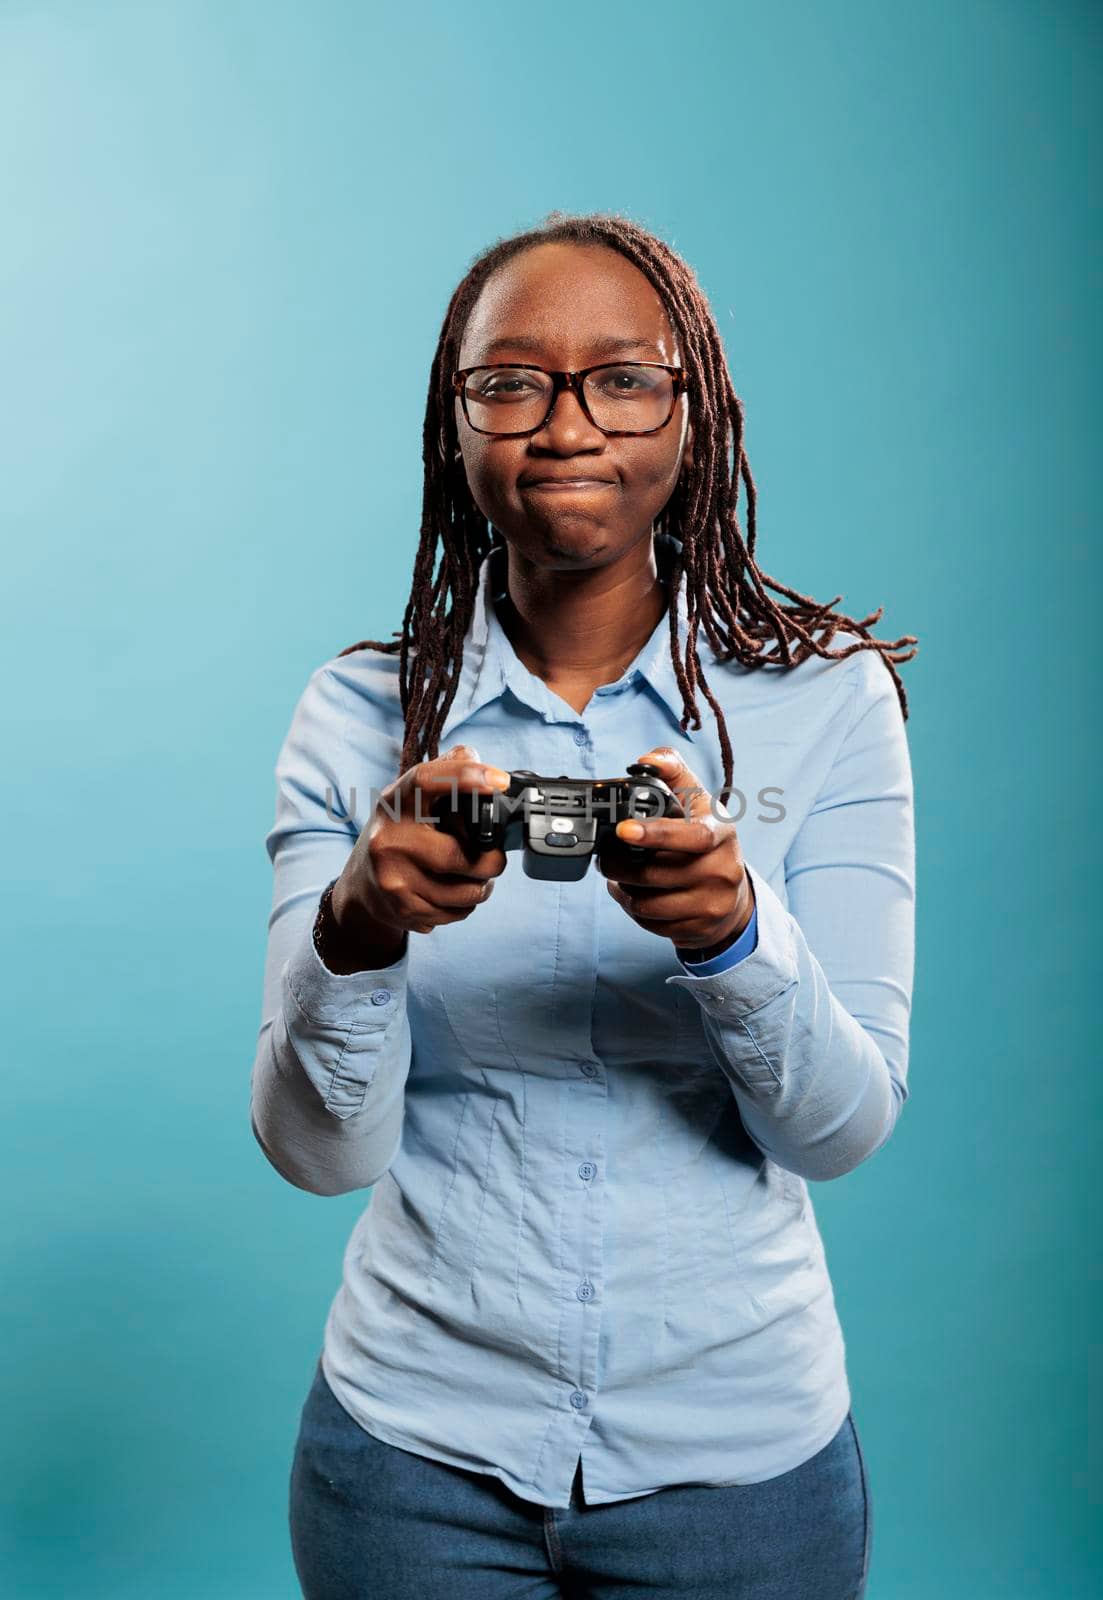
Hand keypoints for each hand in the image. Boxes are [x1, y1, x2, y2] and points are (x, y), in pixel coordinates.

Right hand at [330, 744, 510, 955]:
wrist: (361, 882)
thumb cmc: (399, 832)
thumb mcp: (412, 798)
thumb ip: (446, 772)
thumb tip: (479, 760)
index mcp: (396, 801)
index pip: (428, 779)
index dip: (466, 776)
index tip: (500, 782)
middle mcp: (390, 836)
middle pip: (459, 856)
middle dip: (491, 862)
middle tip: (495, 858)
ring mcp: (392, 876)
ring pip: (464, 891)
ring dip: (482, 887)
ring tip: (477, 878)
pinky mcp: (400, 907)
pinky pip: (454, 913)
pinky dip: (465, 906)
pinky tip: (455, 895)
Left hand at [598, 747, 755, 957]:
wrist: (732, 896)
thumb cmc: (706, 840)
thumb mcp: (697, 801)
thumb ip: (673, 771)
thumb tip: (647, 759)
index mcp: (721, 832)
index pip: (693, 836)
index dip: (656, 833)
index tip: (623, 830)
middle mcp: (723, 869)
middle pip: (657, 874)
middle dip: (620, 865)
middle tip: (606, 857)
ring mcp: (713, 902)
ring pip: (649, 903)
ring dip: (624, 889)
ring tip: (620, 876)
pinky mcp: (701, 928)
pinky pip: (651, 923)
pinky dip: (634, 909)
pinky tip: (635, 895)